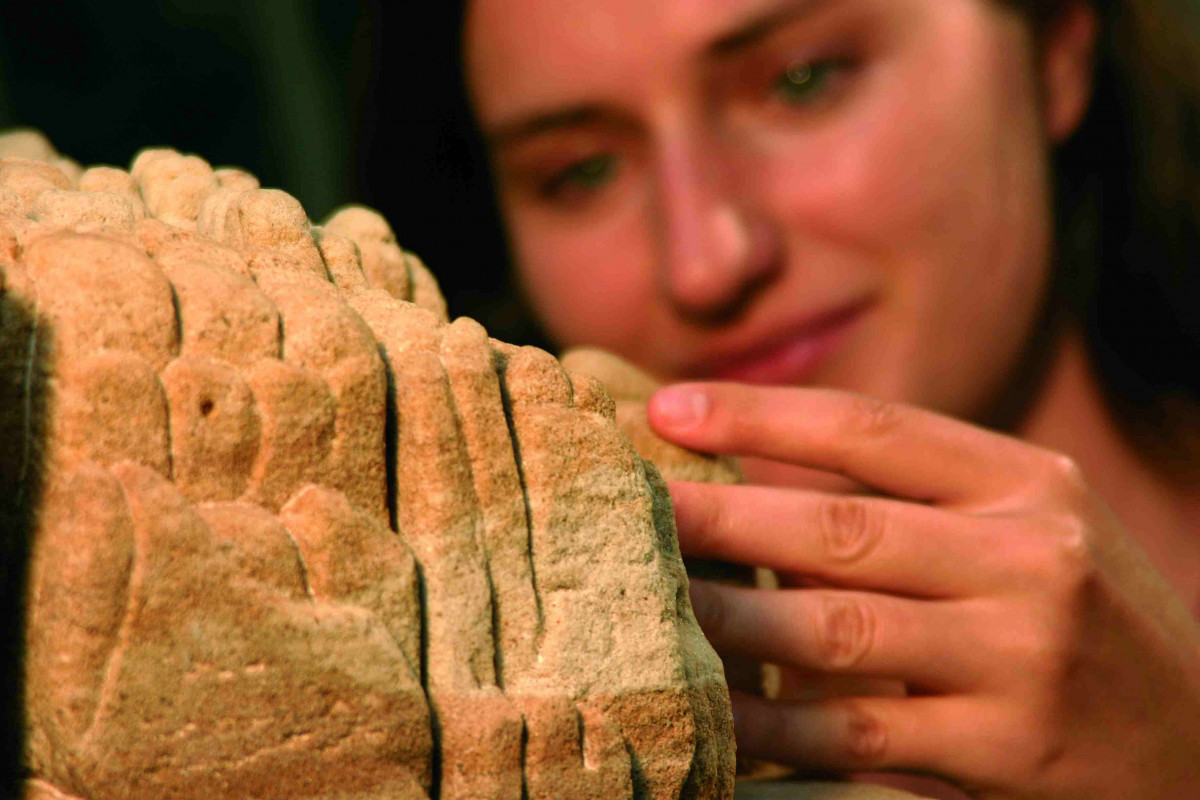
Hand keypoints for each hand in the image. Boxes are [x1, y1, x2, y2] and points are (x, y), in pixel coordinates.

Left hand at [648, 383, 1199, 798]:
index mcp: (1028, 481)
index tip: (665, 408)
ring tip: (645, 599)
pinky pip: (857, 737)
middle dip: (717, 515)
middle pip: (838, 526)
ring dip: (726, 617)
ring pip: (835, 630)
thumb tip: (754, 472)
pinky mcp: (1002, 751)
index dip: (758, 415)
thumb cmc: (1085, 615)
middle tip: (626, 505)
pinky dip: (774, 728)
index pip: (869, 429)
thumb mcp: (1029, 527)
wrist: (1197, 739)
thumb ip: (915, 498)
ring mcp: (1019, 657)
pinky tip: (709, 712)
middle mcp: (1031, 557)